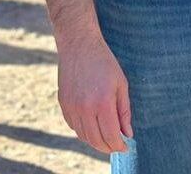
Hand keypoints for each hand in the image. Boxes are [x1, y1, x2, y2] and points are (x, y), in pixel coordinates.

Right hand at [55, 32, 131, 153]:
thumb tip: (127, 134)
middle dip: (108, 147)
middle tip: (116, 144)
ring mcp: (71, 106)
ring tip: (105, 136)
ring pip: (83, 136)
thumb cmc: (104, 61)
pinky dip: (83, 130)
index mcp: (102, 103)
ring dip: (95, 141)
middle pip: (96, 140)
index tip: (125, 146)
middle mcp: (84, 107)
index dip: (120, 146)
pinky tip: (92, 124)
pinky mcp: (63, 102)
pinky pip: (73, 125)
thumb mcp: (121, 84)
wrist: (78, 43)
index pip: (111, 137)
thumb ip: (124, 111)